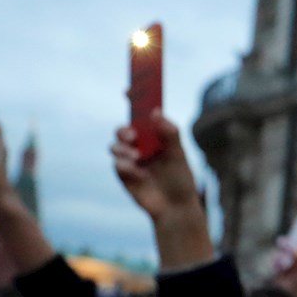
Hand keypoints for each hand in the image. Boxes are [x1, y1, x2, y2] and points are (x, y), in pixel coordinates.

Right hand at [111, 112, 210, 268]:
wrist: (175, 207)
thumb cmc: (180, 179)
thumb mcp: (179, 155)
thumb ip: (170, 134)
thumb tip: (155, 112)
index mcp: (154, 136)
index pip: (141, 114)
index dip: (134, 99)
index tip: (128, 89)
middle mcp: (140, 145)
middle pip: (123, 128)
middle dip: (124, 130)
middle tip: (133, 135)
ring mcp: (130, 159)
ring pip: (115, 145)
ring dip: (123, 149)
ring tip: (137, 158)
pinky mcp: (123, 174)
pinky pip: (117, 165)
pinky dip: (127, 167)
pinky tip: (140, 174)